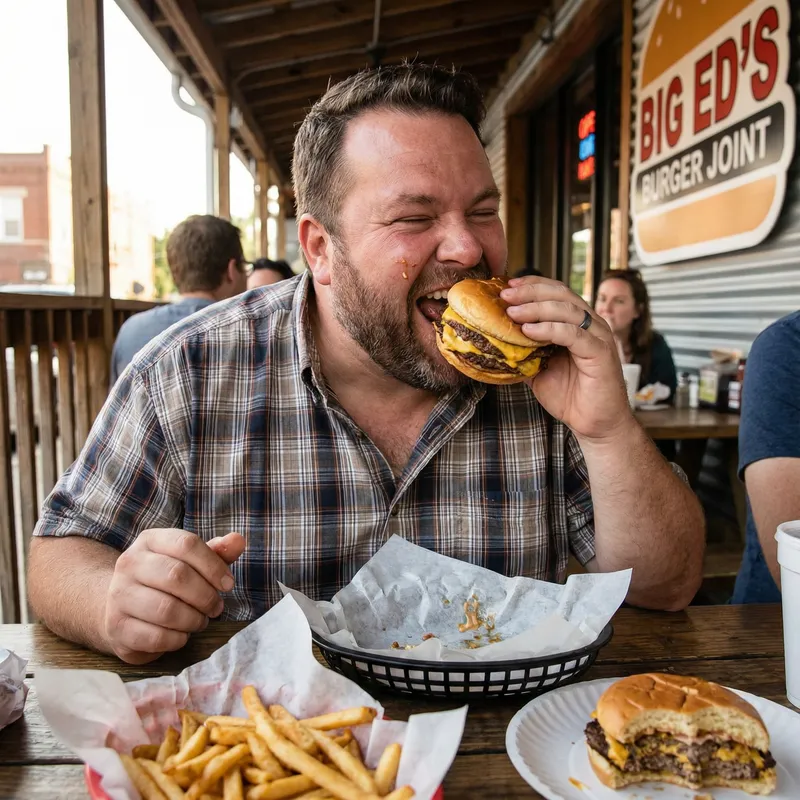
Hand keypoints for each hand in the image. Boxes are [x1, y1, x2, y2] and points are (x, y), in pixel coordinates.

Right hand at [103, 530, 245, 663]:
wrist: (122, 606)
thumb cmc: (166, 580)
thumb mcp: (191, 561)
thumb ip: (217, 552)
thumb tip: (239, 540)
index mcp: (150, 540)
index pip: (187, 544)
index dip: (214, 566)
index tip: (228, 584)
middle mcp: (129, 563)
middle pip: (177, 576)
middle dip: (206, 596)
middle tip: (216, 608)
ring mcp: (118, 595)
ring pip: (166, 609)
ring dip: (193, 620)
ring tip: (200, 621)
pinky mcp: (117, 627)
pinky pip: (156, 637)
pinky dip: (178, 639)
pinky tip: (182, 634)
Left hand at [500, 276, 631, 440]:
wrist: (594, 424)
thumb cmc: (570, 396)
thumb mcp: (538, 369)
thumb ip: (524, 351)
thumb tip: (495, 340)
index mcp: (578, 323)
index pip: (556, 292)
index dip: (532, 285)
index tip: (506, 286)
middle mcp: (591, 324)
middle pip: (562, 294)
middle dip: (531, 292)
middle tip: (505, 295)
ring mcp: (598, 336)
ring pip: (568, 310)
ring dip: (536, 308)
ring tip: (512, 313)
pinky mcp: (600, 352)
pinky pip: (573, 334)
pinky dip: (549, 329)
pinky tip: (529, 331)